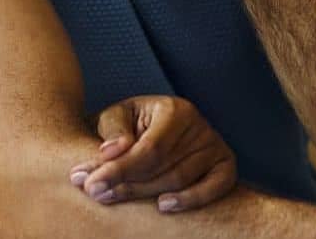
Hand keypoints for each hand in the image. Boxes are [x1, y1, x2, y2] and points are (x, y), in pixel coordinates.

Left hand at [70, 95, 237, 212]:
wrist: (150, 127)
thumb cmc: (129, 124)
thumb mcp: (115, 117)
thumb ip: (112, 130)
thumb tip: (111, 151)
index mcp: (174, 109)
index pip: (149, 147)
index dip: (120, 169)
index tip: (90, 183)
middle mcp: (199, 126)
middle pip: (163, 167)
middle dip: (127, 183)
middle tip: (96, 193)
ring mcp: (215, 147)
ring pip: (180, 181)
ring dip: (145, 194)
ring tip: (111, 197)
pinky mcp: (225, 167)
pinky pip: (214, 188)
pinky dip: (191, 200)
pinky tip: (163, 206)